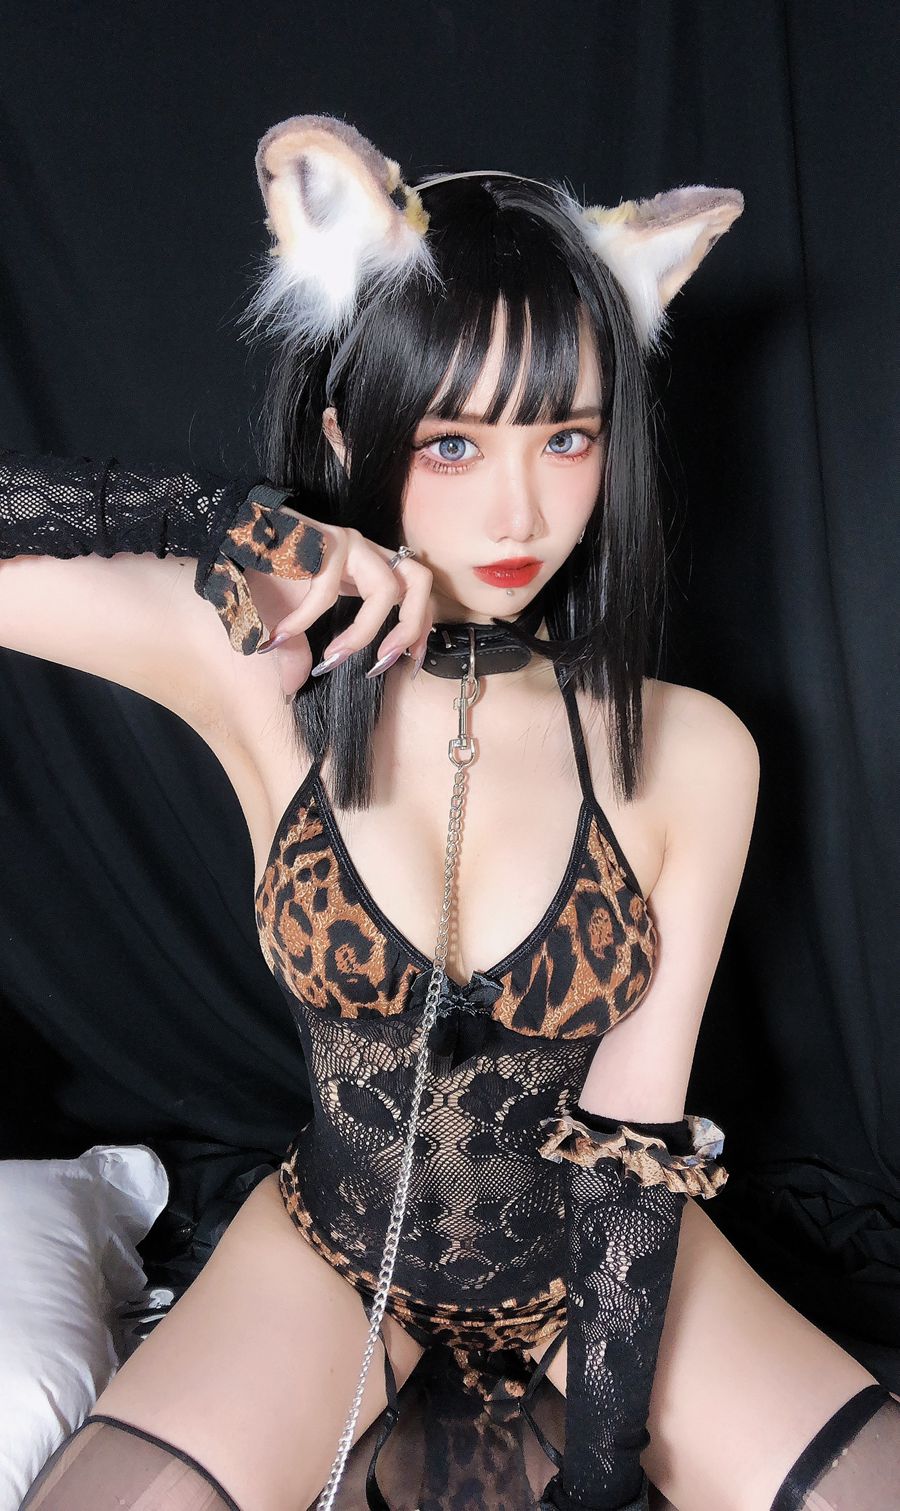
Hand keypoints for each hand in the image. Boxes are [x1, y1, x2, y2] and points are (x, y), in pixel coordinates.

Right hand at [246, 513, 433, 696]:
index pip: (416, 592)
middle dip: (410, 627)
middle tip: (384, 660)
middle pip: (419, 582)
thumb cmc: (262, 572)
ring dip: (368, 629)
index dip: (420, 628)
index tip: (409, 661)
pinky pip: (326, 591)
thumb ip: (297, 652)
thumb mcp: (286, 622)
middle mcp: (366, 552)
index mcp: (370, 568)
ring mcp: (348, 544)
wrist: (230, 535)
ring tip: (338, 655)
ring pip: (386, 588)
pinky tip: (281, 634)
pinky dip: (305, 619)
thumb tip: (292, 686)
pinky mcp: (324, 541)